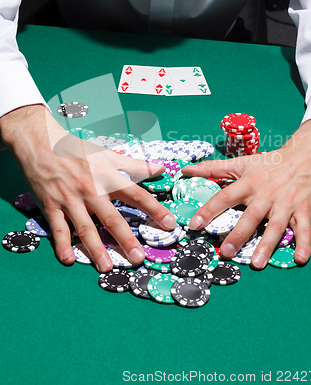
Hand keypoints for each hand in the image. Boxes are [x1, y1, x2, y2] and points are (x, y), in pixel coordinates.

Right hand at [0, 105, 176, 271]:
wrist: (40, 143)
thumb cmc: (76, 149)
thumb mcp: (107, 154)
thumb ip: (135, 164)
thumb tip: (160, 168)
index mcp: (107, 177)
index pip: (136, 195)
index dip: (154, 209)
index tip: (170, 224)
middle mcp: (91, 190)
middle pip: (112, 218)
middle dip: (126, 240)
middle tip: (139, 258)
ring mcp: (70, 200)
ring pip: (86, 228)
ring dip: (96, 249)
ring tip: (107, 268)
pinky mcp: (51, 206)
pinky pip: (58, 229)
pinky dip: (62, 245)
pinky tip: (69, 260)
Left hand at [182, 119, 310, 268]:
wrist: (305, 158)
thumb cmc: (268, 164)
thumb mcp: (240, 163)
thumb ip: (212, 168)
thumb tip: (186, 170)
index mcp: (248, 183)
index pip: (225, 197)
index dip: (209, 211)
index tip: (194, 225)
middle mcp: (266, 195)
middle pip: (250, 216)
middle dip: (238, 235)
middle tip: (225, 252)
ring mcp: (286, 204)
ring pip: (276, 226)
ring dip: (267, 245)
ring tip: (256, 263)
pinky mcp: (304, 211)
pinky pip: (304, 230)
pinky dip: (304, 244)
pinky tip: (300, 258)